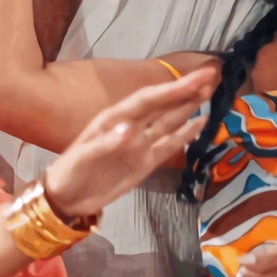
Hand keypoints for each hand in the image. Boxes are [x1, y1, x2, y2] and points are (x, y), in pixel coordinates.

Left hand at [43, 69, 216, 220]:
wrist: (66, 199)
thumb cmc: (69, 173)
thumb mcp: (83, 158)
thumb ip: (106, 143)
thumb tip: (131, 130)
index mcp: (114, 119)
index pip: (148, 99)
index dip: (172, 88)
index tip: (196, 78)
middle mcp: (130, 127)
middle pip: (162, 105)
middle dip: (184, 91)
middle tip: (211, 76)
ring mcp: (139, 145)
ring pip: (169, 122)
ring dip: (187, 107)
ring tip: (208, 92)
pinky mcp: (144, 163)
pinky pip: (168, 146)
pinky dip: (185, 135)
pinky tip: (199, 123)